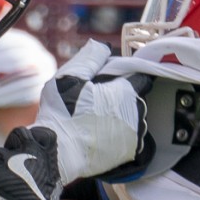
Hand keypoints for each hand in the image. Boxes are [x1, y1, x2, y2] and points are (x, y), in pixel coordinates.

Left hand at [0, 126, 72, 199]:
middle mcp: (29, 154)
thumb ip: (46, 173)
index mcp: (47, 157)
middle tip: (5, 162)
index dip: (32, 138)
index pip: (42, 133)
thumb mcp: (53, 187)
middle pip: (17, 134)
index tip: (25, 149)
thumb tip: (45, 171)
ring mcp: (10, 163)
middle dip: (10, 146)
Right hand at [34, 39, 153, 184]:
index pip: (141, 77)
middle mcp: (137, 113)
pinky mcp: (129, 153)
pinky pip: (131, 138)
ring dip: (122, 115)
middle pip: (137, 97)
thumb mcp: (69, 77)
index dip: (127, 75)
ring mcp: (134, 136)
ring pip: (135, 118)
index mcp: (126, 92)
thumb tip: (105, 46)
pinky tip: (101, 133)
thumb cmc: (62, 113)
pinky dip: (120, 134)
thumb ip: (90, 58)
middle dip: (123, 95)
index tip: (113, 78)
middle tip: (98, 99)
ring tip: (97, 118)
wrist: (58, 153)